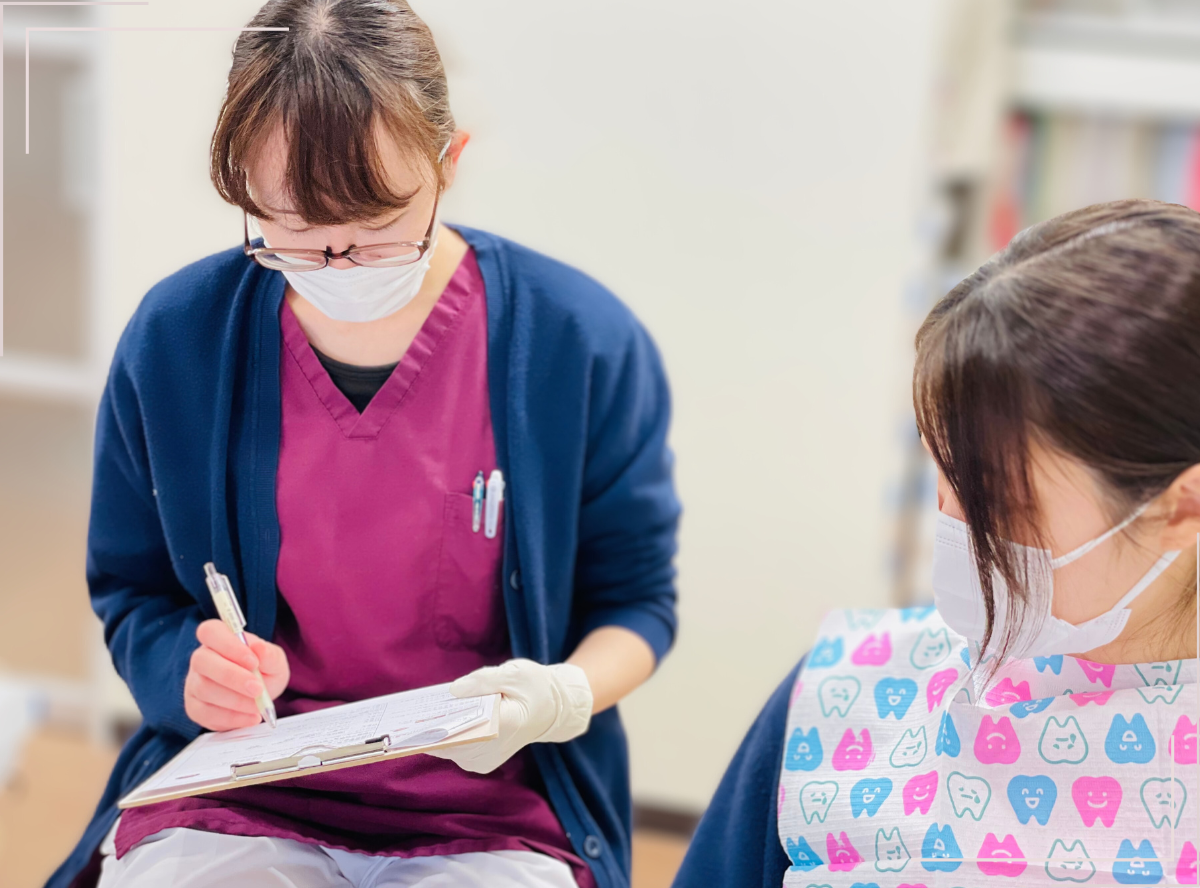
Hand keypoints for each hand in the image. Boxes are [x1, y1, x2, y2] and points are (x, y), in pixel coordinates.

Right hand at [184, 619, 289, 730]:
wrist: (261, 694)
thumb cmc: (264, 670)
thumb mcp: (274, 660)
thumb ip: (269, 655)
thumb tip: (259, 648)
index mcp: (217, 637)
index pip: (210, 631)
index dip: (228, 645)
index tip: (253, 661)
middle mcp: (200, 658)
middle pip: (202, 661)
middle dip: (232, 677)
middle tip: (258, 689)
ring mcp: (193, 683)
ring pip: (204, 689)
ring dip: (235, 700)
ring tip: (258, 705)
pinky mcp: (194, 708)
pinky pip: (206, 713)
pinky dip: (232, 718)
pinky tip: (252, 717)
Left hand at [426, 659, 592, 773]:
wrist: (551, 710)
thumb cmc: (534, 687)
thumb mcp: (514, 673)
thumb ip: (484, 680)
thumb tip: (454, 690)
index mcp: (505, 724)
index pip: (462, 732)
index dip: (433, 727)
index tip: (411, 719)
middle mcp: (491, 749)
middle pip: (447, 743)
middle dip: (425, 727)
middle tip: (403, 713)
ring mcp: (483, 760)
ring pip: (445, 748)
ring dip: (429, 732)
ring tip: (410, 715)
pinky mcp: (478, 762)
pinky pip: (450, 750)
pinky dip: (438, 735)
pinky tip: (428, 719)